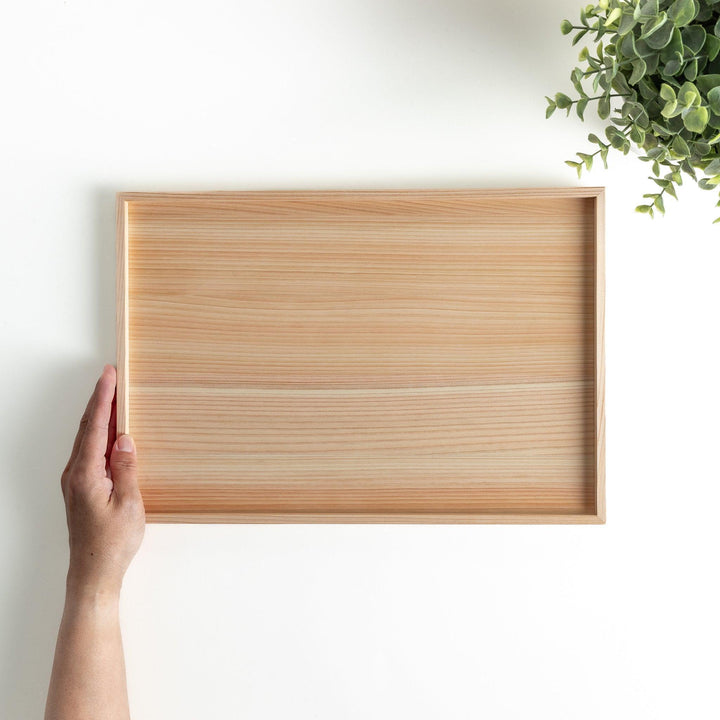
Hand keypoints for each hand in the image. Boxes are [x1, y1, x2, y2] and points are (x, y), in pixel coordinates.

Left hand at [61, 365, 144, 596]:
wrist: (93, 572)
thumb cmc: (112, 544)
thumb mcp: (129, 503)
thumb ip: (126, 468)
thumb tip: (125, 440)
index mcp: (86, 474)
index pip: (95, 427)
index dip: (103, 399)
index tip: (109, 376)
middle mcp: (74, 474)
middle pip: (86, 428)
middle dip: (99, 400)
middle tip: (110, 377)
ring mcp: (75, 481)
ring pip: (86, 439)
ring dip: (99, 416)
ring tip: (112, 397)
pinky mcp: (80, 489)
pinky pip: (88, 452)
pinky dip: (98, 434)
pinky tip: (110, 433)